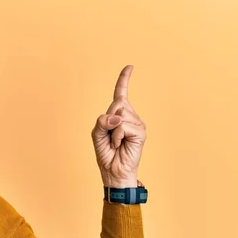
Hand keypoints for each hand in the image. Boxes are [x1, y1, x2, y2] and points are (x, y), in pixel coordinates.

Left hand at [91, 65, 146, 187]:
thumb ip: (102, 121)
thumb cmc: (106, 153)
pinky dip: (116, 136)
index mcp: (119, 115)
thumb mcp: (97, 134)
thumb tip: (117, 117)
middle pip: (116, 104)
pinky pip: (122, 126)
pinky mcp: (141, 131)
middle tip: (109, 137)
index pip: (121, 94)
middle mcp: (130, 116)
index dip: (124, 79)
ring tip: (115, 142)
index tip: (130, 66)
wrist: (113, 171)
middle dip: (107, 120)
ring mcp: (137, 123)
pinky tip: (120, 145)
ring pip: (119, 115)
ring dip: (111, 131)